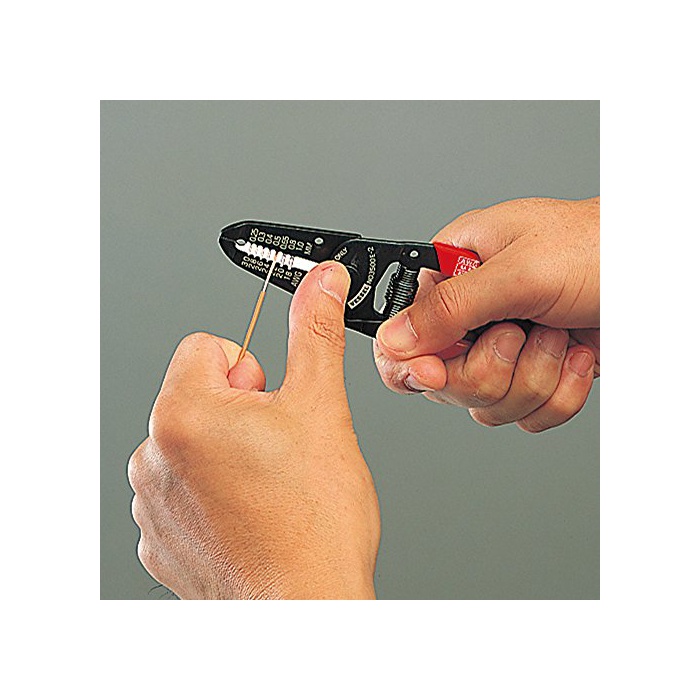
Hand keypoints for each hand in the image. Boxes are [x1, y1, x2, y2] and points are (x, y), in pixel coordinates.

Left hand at [128, 262, 379, 598]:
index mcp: (183, 413)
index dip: (251, 370)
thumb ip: (313, 333)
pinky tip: (253, 515)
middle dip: (240, 411)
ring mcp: (153, 503)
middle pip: (200, 395)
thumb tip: (321, 280)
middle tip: (280, 449)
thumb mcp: (321, 407)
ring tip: (270, 488)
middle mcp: (154, 455)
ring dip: (229, 453)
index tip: (273, 405)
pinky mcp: (161, 539)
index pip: (207, 347)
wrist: (308, 607)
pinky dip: (216, 494)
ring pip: (195, 443)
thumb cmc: (314, 522)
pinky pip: (186, 490)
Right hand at [373, 197, 599, 431]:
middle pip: (445, 380)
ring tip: (557, 334)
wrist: (664, 274)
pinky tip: (575, 356)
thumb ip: (450, 307)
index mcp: (455, 273)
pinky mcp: (538, 374)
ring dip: (534, 378)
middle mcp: (475, 315)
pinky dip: (559, 395)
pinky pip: (527, 416)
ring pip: (487, 405)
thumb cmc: (602, 247)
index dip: (410, 361)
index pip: (404, 331)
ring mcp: (507, 348)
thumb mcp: (519, 271)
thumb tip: (395, 337)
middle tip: (519, 334)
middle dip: (492, 368)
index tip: (436, 372)